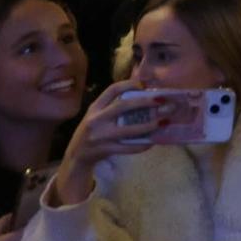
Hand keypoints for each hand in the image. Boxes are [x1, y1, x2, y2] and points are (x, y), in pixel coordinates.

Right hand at [54, 80, 157, 203]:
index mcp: (94, 108)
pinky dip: (143, 144)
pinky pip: (128, 147)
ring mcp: (100, 136)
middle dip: (145, 102)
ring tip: (165, 121)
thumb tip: (143, 93)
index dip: (130, 84)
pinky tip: (154, 140)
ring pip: (129, 129)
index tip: (146, 84)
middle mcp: (96, 119)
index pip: (112, 90)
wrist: (75, 157)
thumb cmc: (92, 132)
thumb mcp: (97, 115)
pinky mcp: (105, 150)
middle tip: (163, 100)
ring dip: (149, 125)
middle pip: (123, 106)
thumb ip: (112, 106)